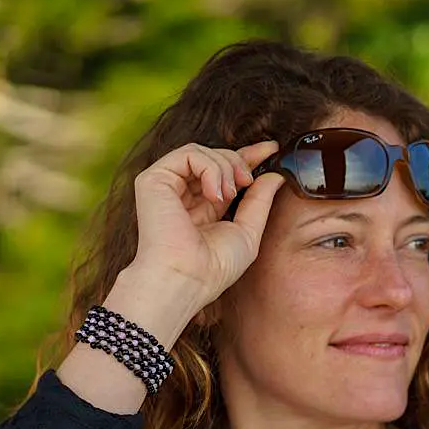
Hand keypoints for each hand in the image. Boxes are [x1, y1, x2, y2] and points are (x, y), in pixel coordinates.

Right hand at [125, 139, 285, 310]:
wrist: (186, 279)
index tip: (272, 149)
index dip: (248, 156)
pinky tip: (215, 194)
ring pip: (203, 152)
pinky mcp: (153, 179)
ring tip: (228, 195)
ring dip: (225, 168)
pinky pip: (189, 154)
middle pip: (215, 156)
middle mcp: (183, 193)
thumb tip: (275, 174)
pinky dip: (210, 168)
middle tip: (247, 181)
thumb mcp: (247, 231)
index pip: (223, 171)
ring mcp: (166, 185)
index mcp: (202, 206)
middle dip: (239, 161)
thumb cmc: (214, 267)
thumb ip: (260, 201)